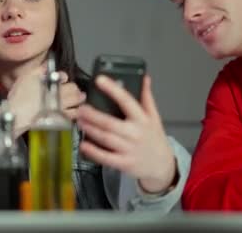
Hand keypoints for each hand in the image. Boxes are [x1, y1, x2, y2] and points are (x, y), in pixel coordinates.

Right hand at [0, 67, 84, 136]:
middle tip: (76, 90)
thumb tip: (48, 65)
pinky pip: (71, 116)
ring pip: (76, 103)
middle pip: (74, 90)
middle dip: (76, 89)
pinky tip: (72, 113)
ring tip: (79, 100)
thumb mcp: (27, 76)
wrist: (17, 114)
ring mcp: (61, 108)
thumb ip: (40, 69)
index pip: (64, 77)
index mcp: (53, 83)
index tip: (63, 79)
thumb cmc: (20, 96)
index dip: (64, 77)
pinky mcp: (59, 119)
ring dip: (79, 101)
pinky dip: (74, 113)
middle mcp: (60, 95)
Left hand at [77, 75, 175, 193]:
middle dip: (93, 115)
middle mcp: (135, 134)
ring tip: (80, 120)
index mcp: (142, 119)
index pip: (126, 101)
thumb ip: (146, 97)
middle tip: (81, 107)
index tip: (100, 80)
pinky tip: (84, 144)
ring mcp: (129, 149)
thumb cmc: (154, 138)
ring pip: (106, 138)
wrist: (161, 165)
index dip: (113, 90)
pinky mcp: (123, 163)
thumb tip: (144, 77)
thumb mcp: (154, 117)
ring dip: (91, 129)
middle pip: (110, 123)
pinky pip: (106, 157)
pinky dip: (94, 151)